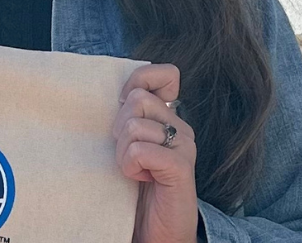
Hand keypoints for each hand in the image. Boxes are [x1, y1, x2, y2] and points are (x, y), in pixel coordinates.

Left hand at [113, 63, 198, 242]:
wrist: (156, 233)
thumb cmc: (137, 190)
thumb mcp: (129, 145)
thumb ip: (129, 118)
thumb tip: (117, 94)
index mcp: (170, 118)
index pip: (164, 73)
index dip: (138, 83)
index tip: (126, 109)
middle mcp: (182, 127)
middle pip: (137, 99)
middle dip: (120, 128)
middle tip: (127, 154)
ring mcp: (185, 147)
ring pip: (134, 126)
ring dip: (122, 152)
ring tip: (134, 170)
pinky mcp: (181, 168)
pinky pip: (141, 150)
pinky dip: (130, 166)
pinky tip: (141, 179)